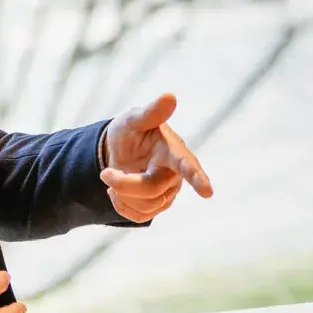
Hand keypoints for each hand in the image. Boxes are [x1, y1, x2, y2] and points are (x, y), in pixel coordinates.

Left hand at [99, 93, 212, 222]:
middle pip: (152, 189)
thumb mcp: (133, 119)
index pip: (186, 165)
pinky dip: (121, 205)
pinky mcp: (158, 205)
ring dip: (121, 194)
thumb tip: (170, 96)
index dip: (196, 178)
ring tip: (115, 177)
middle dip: (123, 184)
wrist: (119, 150)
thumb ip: (150, 112)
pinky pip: (139, 216)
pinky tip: (119, 191)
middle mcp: (175, 174)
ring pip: (145, 207)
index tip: (207, 193)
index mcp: (172, 150)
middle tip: (105, 173)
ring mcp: (168, 192)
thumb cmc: (131, 131)